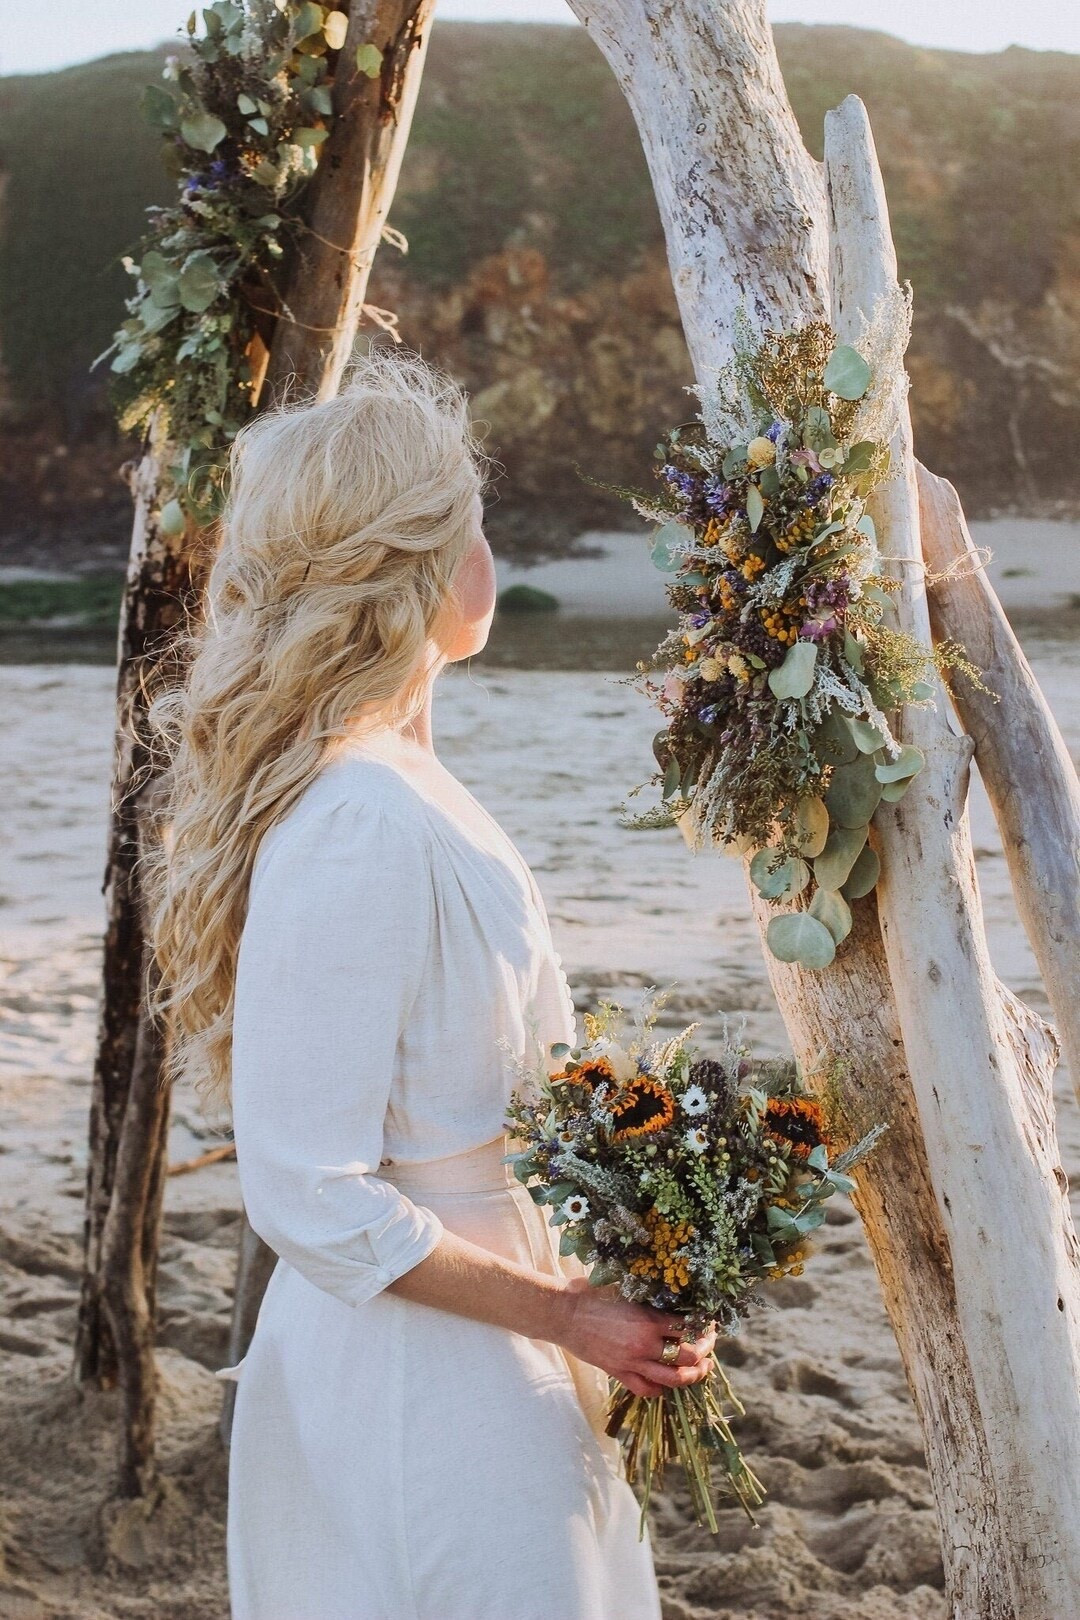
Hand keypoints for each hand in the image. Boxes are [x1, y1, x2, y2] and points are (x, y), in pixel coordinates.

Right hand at [555, 1278, 716, 1397]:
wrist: (563, 1313)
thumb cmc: (592, 1294)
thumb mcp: (626, 1288)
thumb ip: (650, 1298)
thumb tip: (673, 1297)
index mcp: (649, 1320)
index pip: (689, 1327)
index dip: (703, 1326)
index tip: (709, 1323)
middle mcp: (645, 1344)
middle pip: (688, 1356)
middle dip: (704, 1352)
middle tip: (708, 1346)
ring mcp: (632, 1362)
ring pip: (673, 1379)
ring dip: (692, 1375)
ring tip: (700, 1369)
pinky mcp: (619, 1373)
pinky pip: (646, 1389)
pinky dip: (660, 1389)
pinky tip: (665, 1383)